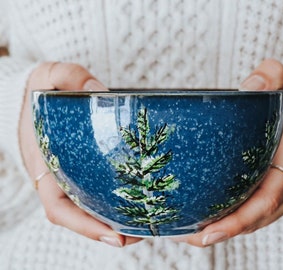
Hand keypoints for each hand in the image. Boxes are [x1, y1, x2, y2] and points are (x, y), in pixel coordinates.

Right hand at [19, 62, 141, 246]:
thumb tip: (100, 89)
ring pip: (94, 206)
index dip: (84, 225)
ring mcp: (75, 176)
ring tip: (150, 225)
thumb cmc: (41, 91)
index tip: (113, 235)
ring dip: (119, 220)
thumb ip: (69, 77)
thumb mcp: (49, 76)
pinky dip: (120, 200)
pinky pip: (102, 190)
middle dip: (110, 230)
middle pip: (83, 215)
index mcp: (46, 167)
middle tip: (142, 235)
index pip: (59, 208)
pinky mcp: (88, 169)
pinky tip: (144, 199)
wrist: (37, 96)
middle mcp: (61, 179)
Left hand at [174, 59, 282, 246]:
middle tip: (188, 237)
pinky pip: (260, 213)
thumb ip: (272, 76)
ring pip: (258, 220)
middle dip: (223, 232)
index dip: (237, 219)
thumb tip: (249, 85)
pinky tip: (213, 222)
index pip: (265, 198)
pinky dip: (238, 221)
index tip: (208, 231)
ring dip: (227, 231)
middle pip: (257, 217)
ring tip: (192, 235)